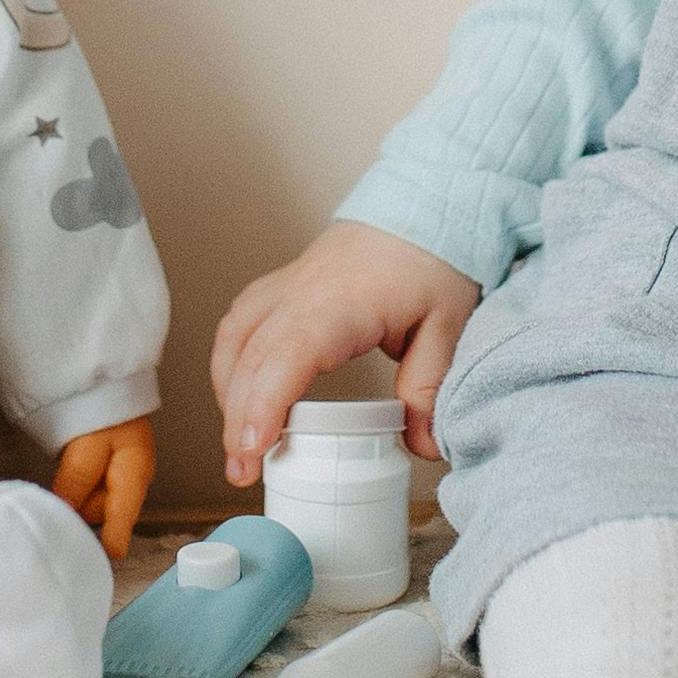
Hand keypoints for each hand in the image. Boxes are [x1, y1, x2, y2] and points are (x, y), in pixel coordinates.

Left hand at [51, 417, 159, 561]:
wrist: (104, 382)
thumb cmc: (103, 408)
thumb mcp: (88, 445)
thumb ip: (76, 479)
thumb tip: (64, 511)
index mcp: (134, 477)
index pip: (123, 520)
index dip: (110, 542)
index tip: (99, 560)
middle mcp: (131, 482)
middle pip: (103, 514)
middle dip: (80, 508)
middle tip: (61, 488)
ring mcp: (120, 477)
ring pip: (93, 503)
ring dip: (75, 496)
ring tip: (65, 467)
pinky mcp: (107, 471)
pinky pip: (89, 490)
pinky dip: (75, 486)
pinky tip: (68, 468)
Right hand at [212, 224, 480, 481]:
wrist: (422, 205)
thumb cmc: (433, 260)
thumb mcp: (448, 326)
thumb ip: (430, 388)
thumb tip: (420, 446)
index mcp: (342, 304)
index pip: (289, 355)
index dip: (265, 403)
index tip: (252, 448)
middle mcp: (301, 294)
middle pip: (251, 359)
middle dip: (238, 421)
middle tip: (243, 473)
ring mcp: (285, 287)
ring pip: (234, 341)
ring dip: (229, 394)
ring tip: (241, 443)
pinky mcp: (280, 288)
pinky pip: (239, 326)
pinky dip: (231, 364)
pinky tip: (240, 395)